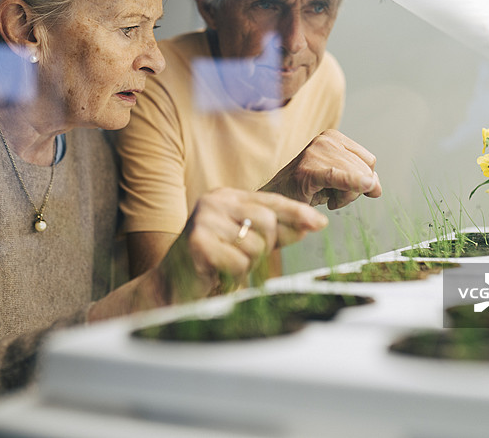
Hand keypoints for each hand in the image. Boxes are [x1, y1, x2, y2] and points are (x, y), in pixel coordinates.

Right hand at [88, 188, 326, 320]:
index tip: (319, 223)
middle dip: (265, 247)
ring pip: (254, 245)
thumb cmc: (210, 266)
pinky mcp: (198, 243)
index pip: (270, 201)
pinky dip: (234, 276)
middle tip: (243, 260)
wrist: (169, 289)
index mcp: (226, 197)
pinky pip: (239, 262)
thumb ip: (275, 233)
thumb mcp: (247, 244)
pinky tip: (217, 275)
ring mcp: (204, 220)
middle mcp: (214, 202)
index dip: (296, 213)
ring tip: (225, 268)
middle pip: (267, 222)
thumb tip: (310, 224)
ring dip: (246, 265)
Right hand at [262, 129, 381, 209]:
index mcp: (334, 137)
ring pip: (355, 177)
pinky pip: (339, 178)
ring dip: (345, 197)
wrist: (278, 198)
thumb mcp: (339, 179)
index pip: (368, 161)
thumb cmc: (307, 188)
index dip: (365, 181)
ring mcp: (315, 153)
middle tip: (333, 196)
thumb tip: (376, 188)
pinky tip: (338, 199)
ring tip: (326, 197)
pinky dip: (349, 186)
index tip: (348, 190)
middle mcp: (325, 140)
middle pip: (364, 170)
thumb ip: (361, 179)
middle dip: (355, 191)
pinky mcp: (308, 169)